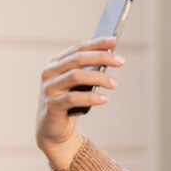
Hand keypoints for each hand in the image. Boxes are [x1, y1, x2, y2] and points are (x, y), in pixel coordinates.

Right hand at [36, 37, 124, 169]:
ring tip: (114, 84)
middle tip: (121, 61)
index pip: (78, 49)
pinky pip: (73, 98)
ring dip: (98, 78)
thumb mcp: (78, 84)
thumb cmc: (69, 103)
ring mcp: (49, 89)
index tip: (114, 40)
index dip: (97, 43)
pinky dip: (91, 98)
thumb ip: (87, 69)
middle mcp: (49, 73)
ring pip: (76, 76)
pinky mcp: (52, 105)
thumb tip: (108, 51)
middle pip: (78, 59)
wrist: (53, 130)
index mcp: (56, 63)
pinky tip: (104, 99)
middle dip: (101, 57)